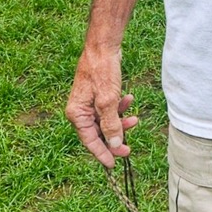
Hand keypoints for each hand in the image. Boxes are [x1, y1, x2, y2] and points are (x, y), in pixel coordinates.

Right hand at [65, 48, 139, 167]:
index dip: (102, 154)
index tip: (113, 165)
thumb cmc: (102, 71)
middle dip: (115, 138)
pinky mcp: (99, 95)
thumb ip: (110, 124)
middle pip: (98, 133)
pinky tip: (129, 99)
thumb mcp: (108, 101)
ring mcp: (89, 103)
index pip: (90, 141)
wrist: (104, 46)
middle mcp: (80, 111)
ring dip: (120, 122)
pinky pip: (109, 109)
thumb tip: (114, 146)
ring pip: (106, 122)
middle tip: (129, 148)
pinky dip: (120, 108)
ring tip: (135, 119)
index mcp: (76, 114)